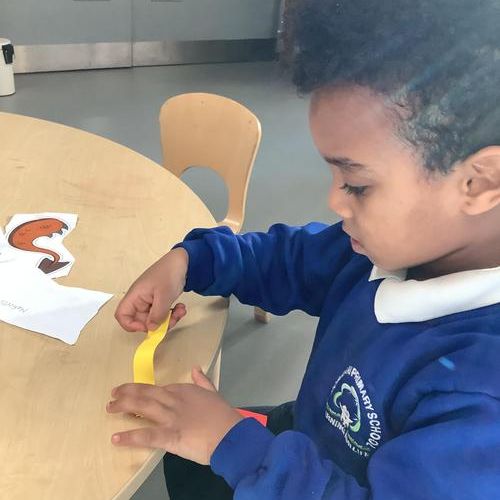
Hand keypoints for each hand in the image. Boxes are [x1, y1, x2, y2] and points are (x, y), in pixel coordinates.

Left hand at [107, 367, 242, 464]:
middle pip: (145, 393)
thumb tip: (195, 368)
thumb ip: (203, 380)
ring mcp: (170, 417)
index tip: (132, 392)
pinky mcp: (170, 436)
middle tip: (112, 394)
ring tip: (109, 408)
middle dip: (127, 393)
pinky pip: (147, 435)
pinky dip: (130, 437)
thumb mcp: (214, 393)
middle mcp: (174, 400)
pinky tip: (116, 438)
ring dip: (123, 406)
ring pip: (142, 407)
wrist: (231, 435)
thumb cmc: (224, 416)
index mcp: (184, 391)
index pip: (159, 388)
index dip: (143, 389)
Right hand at [115, 247, 188, 331]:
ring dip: (169, 319)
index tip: (148, 327)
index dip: (131, 325)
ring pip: (155, 319)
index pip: (122, 315)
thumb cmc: (169, 273)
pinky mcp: (160, 300)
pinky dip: (172, 313)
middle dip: (158, 324)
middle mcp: (140, 300)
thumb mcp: (164, 296)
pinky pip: (163, 313)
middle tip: (173, 319)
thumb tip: (151, 329)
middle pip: (142, 320)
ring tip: (181, 310)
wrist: (183, 260)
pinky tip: (181, 307)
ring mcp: (150, 300)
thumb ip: (157, 314)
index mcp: (135, 296)